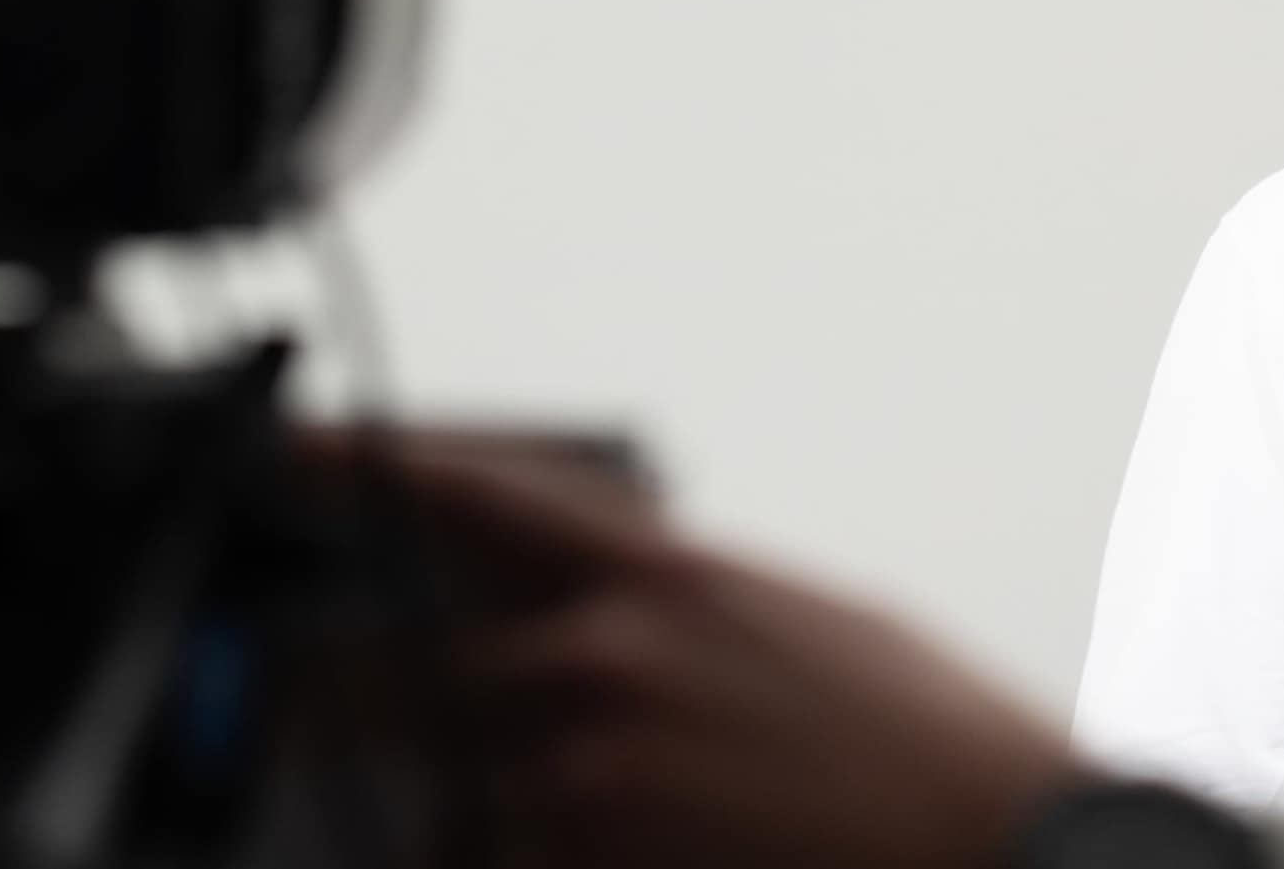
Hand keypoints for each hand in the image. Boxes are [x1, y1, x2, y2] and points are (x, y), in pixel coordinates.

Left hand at [337, 431, 1089, 868]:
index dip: (367, 469)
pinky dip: (506, 859)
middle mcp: (607, 657)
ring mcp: (590, 770)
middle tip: (282, 698)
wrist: (1001, 842)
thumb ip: (688, 609)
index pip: (478, 499)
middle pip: (400, 661)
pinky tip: (566, 850)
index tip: (291, 455)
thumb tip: (615, 617)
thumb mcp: (809, 624)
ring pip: (438, 789)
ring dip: (429, 809)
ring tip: (513, 809)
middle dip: (333, 688)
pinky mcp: (594, 865)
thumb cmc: (927, 747)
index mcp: (665, 575)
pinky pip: (497, 863)